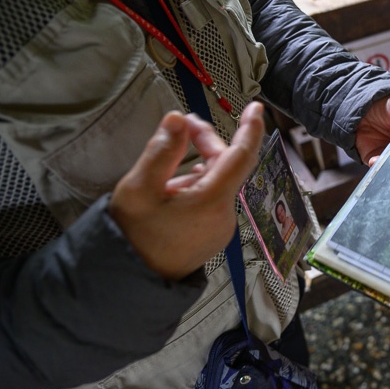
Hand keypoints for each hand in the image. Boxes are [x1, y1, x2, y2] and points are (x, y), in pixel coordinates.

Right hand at [109, 102, 264, 279]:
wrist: (133, 280)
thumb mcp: (139, 189)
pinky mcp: (213, 234)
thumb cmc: (135, 235)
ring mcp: (221, 226)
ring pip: (217, 183)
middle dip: (206, 143)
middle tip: (180, 127)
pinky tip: (173, 189)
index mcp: (213, 200)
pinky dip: (196, 187)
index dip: (251, 129)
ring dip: (197, 166)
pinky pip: (211, 201)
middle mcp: (225, 214)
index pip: (241, 157)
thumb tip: (177, 118)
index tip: (256, 108)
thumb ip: (161, 151)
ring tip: (165, 166)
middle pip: (226, 167)